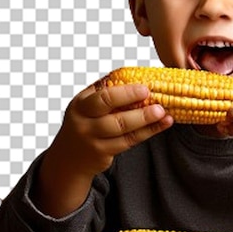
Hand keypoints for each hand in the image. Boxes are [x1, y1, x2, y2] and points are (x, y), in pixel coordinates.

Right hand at [35, 80, 172, 216]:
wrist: (69, 157)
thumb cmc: (84, 123)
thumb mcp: (86, 105)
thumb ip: (105, 90)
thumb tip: (135, 74)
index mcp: (81, 105)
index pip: (104, 97)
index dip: (126, 93)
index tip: (145, 88)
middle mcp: (84, 123)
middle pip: (114, 116)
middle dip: (139, 110)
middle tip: (159, 103)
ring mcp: (93, 140)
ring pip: (124, 131)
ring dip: (147, 121)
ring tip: (164, 113)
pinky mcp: (103, 153)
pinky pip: (129, 142)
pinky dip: (147, 132)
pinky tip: (161, 125)